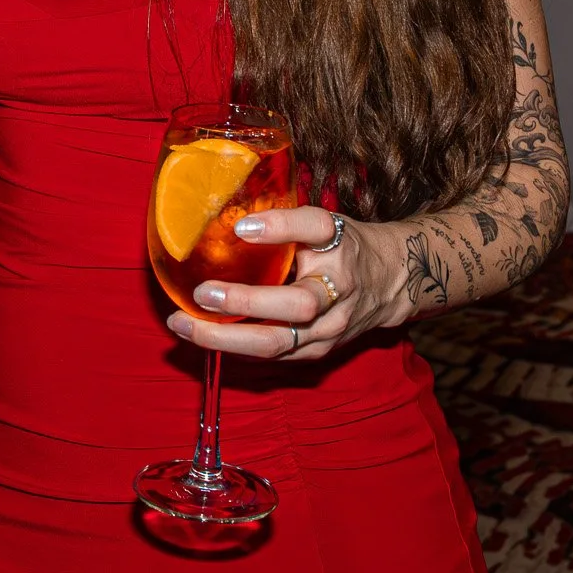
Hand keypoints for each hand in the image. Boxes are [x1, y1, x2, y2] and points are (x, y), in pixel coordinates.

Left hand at [165, 206, 408, 363]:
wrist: (389, 283)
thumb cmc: (343, 246)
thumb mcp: (323, 222)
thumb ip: (284, 220)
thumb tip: (227, 217)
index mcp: (339, 244)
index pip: (315, 228)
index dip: (279, 226)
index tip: (242, 227)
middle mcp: (338, 290)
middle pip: (297, 305)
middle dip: (247, 303)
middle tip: (203, 293)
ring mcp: (330, 328)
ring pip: (278, 342)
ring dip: (226, 338)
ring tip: (182, 324)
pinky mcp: (318, 350)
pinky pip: (273, 354)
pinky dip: (235, 347)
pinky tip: (202, 335)